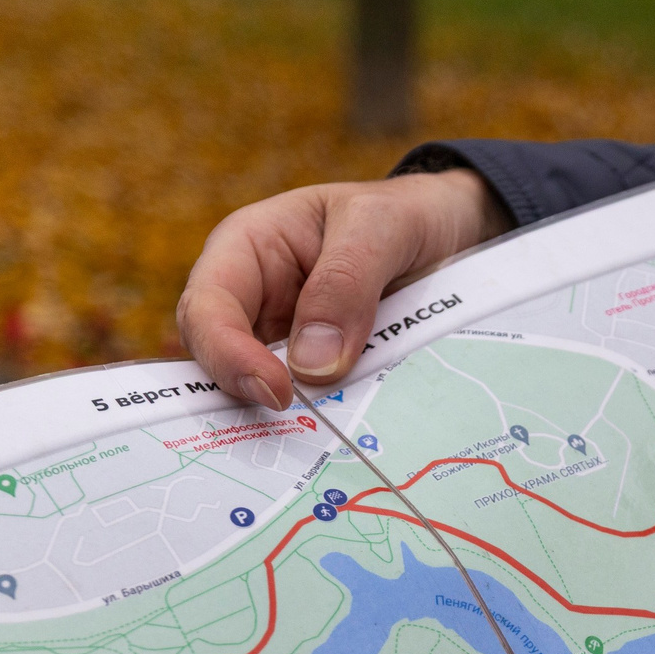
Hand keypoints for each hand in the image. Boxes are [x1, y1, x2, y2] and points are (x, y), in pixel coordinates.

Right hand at [172, 170, 510, 408]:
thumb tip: (310, 366)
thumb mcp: (380, 226)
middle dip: (249, 398)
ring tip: (325, 439)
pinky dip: (322, 423)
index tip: (277, 391)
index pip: (207, 308)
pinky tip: (345, 439)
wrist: (447, 232)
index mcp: (246, 249)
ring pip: (258, 394)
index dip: (228, 355)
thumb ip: (345, 282)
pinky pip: (308, 407)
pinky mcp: (318, 375)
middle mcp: (253, 300)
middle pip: (218, 362)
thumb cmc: (402, 213)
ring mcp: (282, 342)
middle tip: (299, 428)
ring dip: (287, 419)